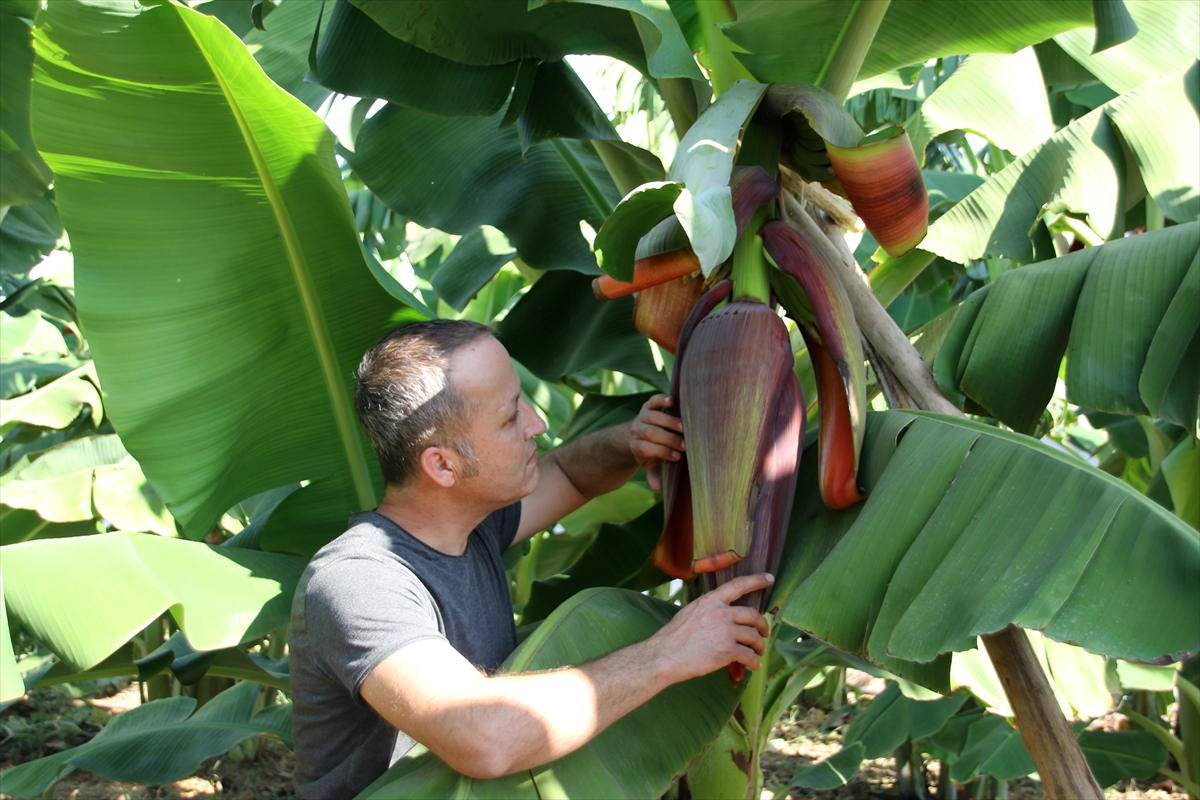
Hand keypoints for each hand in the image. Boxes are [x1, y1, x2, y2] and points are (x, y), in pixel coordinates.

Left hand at [629, 393, 685, 490]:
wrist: (641, 433)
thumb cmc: (652, 451)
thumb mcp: (651, 465)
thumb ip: (654, 475)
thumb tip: (657, 488)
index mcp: (636, 445)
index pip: (646, 448)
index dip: (661, 452)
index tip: (677, 457)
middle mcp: (637, 429)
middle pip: (651, 433)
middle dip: (668, 439)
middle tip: (685, 444)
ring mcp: (642, 415)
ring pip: (653, 416)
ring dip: (669, 422)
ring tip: (684, 427)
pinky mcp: (648, 404)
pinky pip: (654, 400)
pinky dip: (662, 399)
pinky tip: (672, 401)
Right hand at [649, 574, 773, 683]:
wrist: (665, 656)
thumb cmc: (673, 638)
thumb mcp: (690, 613)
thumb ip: (708, 611)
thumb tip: (721, 617)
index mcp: (710, 600)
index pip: (738, 585)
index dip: (756, 580)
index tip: (769, 578)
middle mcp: (721, 612)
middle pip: (753, 614)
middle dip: (762, 624)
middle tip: (765, 632)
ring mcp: (726, 630)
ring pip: (753, 636)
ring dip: (759, 645)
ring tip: (758, 652)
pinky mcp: (728, 649)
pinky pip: (748, 655)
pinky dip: (753, 662)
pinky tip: (752, 665)